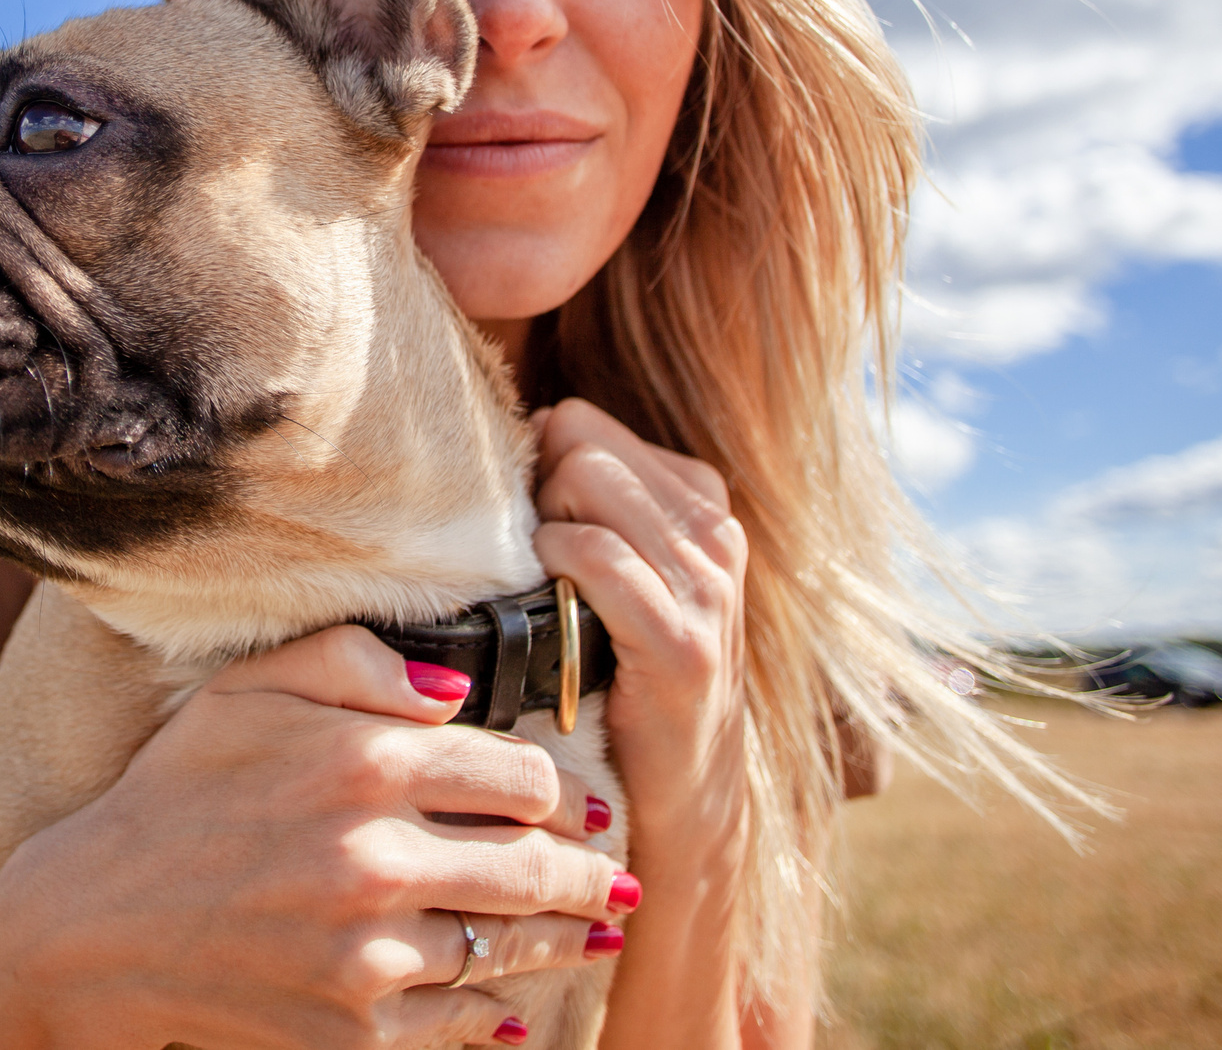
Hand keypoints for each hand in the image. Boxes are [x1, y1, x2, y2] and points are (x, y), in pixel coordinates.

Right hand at [0, 624, 637, 1049]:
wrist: (88, 930)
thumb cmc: (170, 795)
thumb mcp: (246, 691)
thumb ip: (353, 662)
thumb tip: (457, 691)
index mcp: (361, 763)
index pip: (521, 777)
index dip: (569, 793)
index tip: (590, 804)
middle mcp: (375, 859)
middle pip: (536, 867)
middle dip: (593, 875)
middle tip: (620, 878)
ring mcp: (366, 955)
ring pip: (508, 946)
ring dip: (567, 943)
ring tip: (599, 935)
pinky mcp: (351, 1031)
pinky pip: (460, 1023)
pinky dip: (499, 1014)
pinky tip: (520, 1006)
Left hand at [528, 399, 756, 1045]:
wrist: (680, 800)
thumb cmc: (621, 676)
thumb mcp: (622, 573)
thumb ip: (583, 501)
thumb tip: (508, 436)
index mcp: (700, 500)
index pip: (583, 421)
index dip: (535, 468)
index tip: (530, 530)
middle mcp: (714, 531)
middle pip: (580, 441)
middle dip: (535, 490)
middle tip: (531, 563)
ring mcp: (708, 584)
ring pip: (586, 480)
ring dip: (541, 529)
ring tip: (544, 589)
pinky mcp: (682, 641)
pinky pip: (593, 554)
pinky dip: (555, 567)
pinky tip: (550, 610)